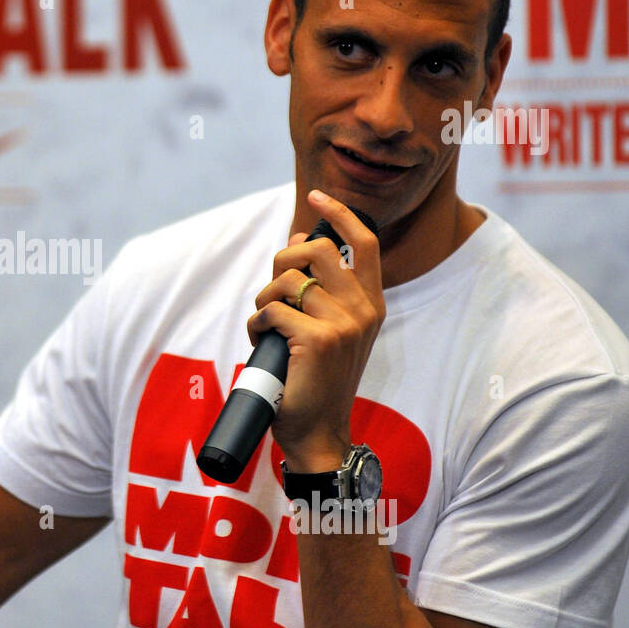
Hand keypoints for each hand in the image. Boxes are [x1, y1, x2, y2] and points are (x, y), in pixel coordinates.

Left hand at [247, 190, 385, 469]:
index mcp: (372, 304)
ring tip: (265, 323)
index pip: (365, 242)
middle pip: (318, 251)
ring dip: (264, 299)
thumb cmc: (317, 380)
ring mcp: (343, 324)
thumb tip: (300, 241)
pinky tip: (261, 340)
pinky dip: (256, 323)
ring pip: (287, 282)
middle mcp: (363, 310)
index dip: (340, 214)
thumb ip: (322, 290)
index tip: (318, 195)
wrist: (320, 432)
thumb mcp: (330, 330)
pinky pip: (272, 310)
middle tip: (272, 287)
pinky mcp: (318, 339)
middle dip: (283, 259)